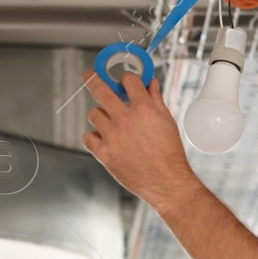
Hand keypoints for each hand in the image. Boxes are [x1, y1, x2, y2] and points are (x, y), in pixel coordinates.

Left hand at [81, 68, 199, 213]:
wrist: (167, 183)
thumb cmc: (170, 155)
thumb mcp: (168, 123)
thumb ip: (156, 100)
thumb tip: (151, 84)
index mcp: (144, 110)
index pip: (128, 80)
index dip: (126, 78)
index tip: (123, 80)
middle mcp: (126, 120)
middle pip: (100, 90)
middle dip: (92, 78)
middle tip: (89, 75)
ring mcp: (112, 136)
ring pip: (93, 113)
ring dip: (100, 115)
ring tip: (110, 124)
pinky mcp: (103, 153)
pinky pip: (87, 137)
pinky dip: (94, 137)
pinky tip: (104, 140)